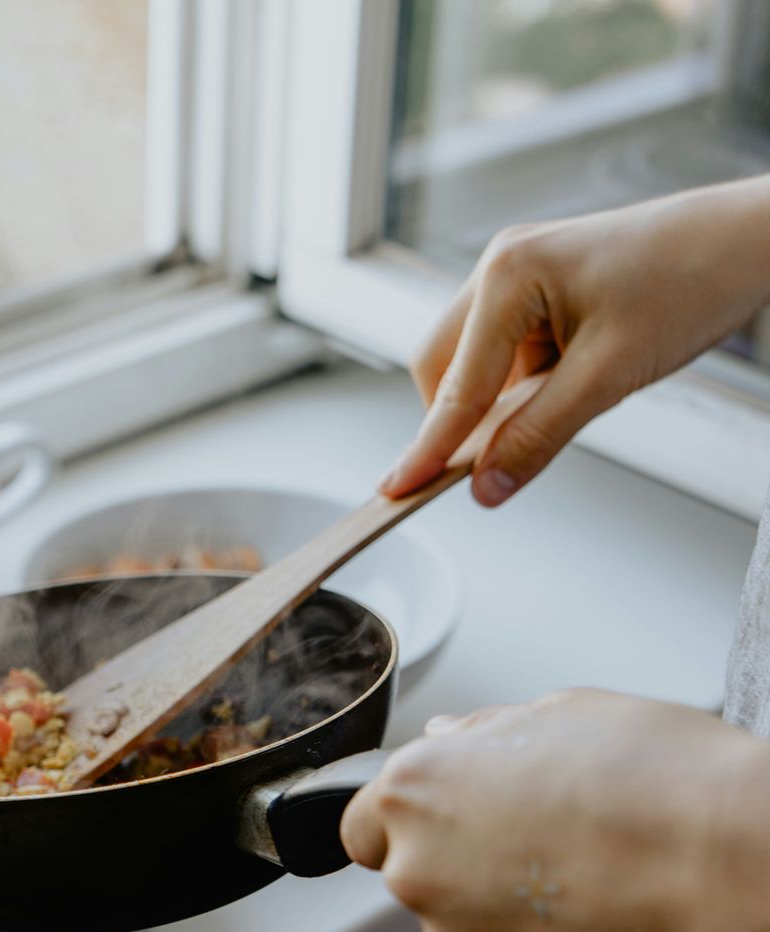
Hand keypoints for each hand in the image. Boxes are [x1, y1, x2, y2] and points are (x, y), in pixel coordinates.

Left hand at [340, 690, 769, 931]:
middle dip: (456, 855)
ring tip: (579, 867)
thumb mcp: (558, 713)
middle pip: (411, 871)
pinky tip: (594, 907)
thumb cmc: (647, 773)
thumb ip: (482, 734)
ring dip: (497, 901)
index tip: (444, 813)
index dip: (403, 818)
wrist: (718, 860)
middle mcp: (418, 869)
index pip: (360, 824)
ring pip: (459, 919)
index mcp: (415, 790)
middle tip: (536, 831)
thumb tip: (448, 739)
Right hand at [382, 176, 769, 507]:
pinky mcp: (540, 289)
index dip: (428, 448)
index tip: (396, 490)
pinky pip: (505, 353)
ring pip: (471, 362)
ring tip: (562, 406)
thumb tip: (487, 484)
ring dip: (496, 403)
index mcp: (507, 274)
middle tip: (482, 468)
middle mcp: (500, 266)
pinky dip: (521, 386)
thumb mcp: (609, 376)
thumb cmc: (690, 281)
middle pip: (441, 367)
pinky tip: (568, 387)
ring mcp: (518, 275)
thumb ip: (539, 435)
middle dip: (457, 420)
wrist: (747, 241)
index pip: (454, 386)